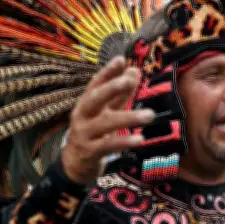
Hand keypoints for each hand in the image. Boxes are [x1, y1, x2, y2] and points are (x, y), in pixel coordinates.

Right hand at [62, 57, 153, 184]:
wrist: (74, 164)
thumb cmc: (94, 132)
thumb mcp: (106, 111)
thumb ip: (121, 93)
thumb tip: (135, 70)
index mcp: (86, 103)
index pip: (96, 84)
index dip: (108, 72)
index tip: (121, 60)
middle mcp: (82, 116)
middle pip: (94, 99)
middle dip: (111, 88)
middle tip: (129, 80)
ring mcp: (84, 134)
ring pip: (105, 123)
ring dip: (128, 118)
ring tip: (150, 115)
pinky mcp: (90, 152)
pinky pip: (108, 145)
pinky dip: (124, 142)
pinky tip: (140, 139)